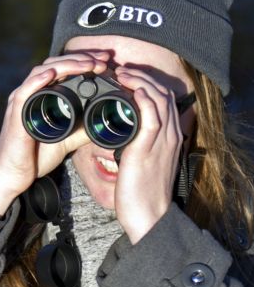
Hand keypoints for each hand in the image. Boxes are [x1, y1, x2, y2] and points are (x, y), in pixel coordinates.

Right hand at [0, 52, 109, 215]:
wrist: (14, 175)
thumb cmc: (34, 157)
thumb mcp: (66, 140)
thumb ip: (82, 129)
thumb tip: (103, 122)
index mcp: (42, 96)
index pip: (63, 69)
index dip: (84, 60)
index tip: (106, 60)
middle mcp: (30, 94)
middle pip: (55, 64)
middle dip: (81, 58)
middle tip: (104, 58)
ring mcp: (21, 102)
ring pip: (42, 72)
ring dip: (66, 64)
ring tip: (88, 63)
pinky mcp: (15, 114)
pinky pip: (24, 92)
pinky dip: (37, 81)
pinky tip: (52, 74)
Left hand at [113, 67, 183, 242]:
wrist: (147, 216)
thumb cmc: (138, 192)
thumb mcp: (138, 162)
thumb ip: (132, 144)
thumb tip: (116, 134)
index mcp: (168, 136)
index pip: (163, 98)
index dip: (145, 83)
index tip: (123, 77)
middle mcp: (170, 133)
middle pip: (162, 92)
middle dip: (141, 76)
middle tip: (118, 70)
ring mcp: (163, 139)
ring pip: (158, 98)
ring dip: (139, 81)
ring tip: (120, 73)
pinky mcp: (150, 147)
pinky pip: (153, 115)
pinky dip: (144, 98)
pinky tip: (132, 89)